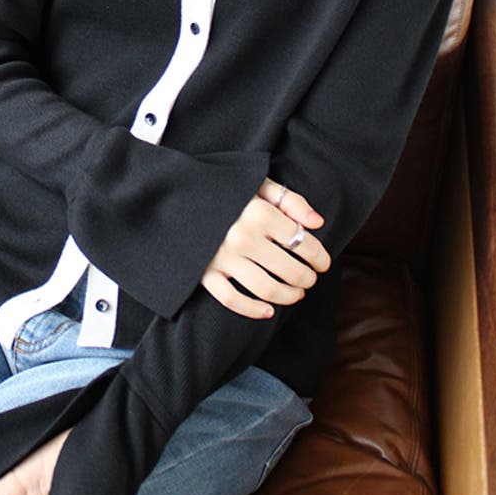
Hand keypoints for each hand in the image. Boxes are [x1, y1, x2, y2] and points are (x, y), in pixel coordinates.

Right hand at [200, 177, 330, 318]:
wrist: (172, 195)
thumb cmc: (222, 189)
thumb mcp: (256, 184)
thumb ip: (289, 200)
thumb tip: (317, 223)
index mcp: (258, 212)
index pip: (302, 242)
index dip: (319, 256)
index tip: (323, 263)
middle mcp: (242, 237)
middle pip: (290, 270)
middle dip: (307, 278)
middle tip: (310, 278)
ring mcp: (222, 258)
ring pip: (267, 289)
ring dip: (288, 296)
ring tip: (296, 293)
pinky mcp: (204, 273)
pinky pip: (232, 300)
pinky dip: (253, 310)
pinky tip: (268, 310)